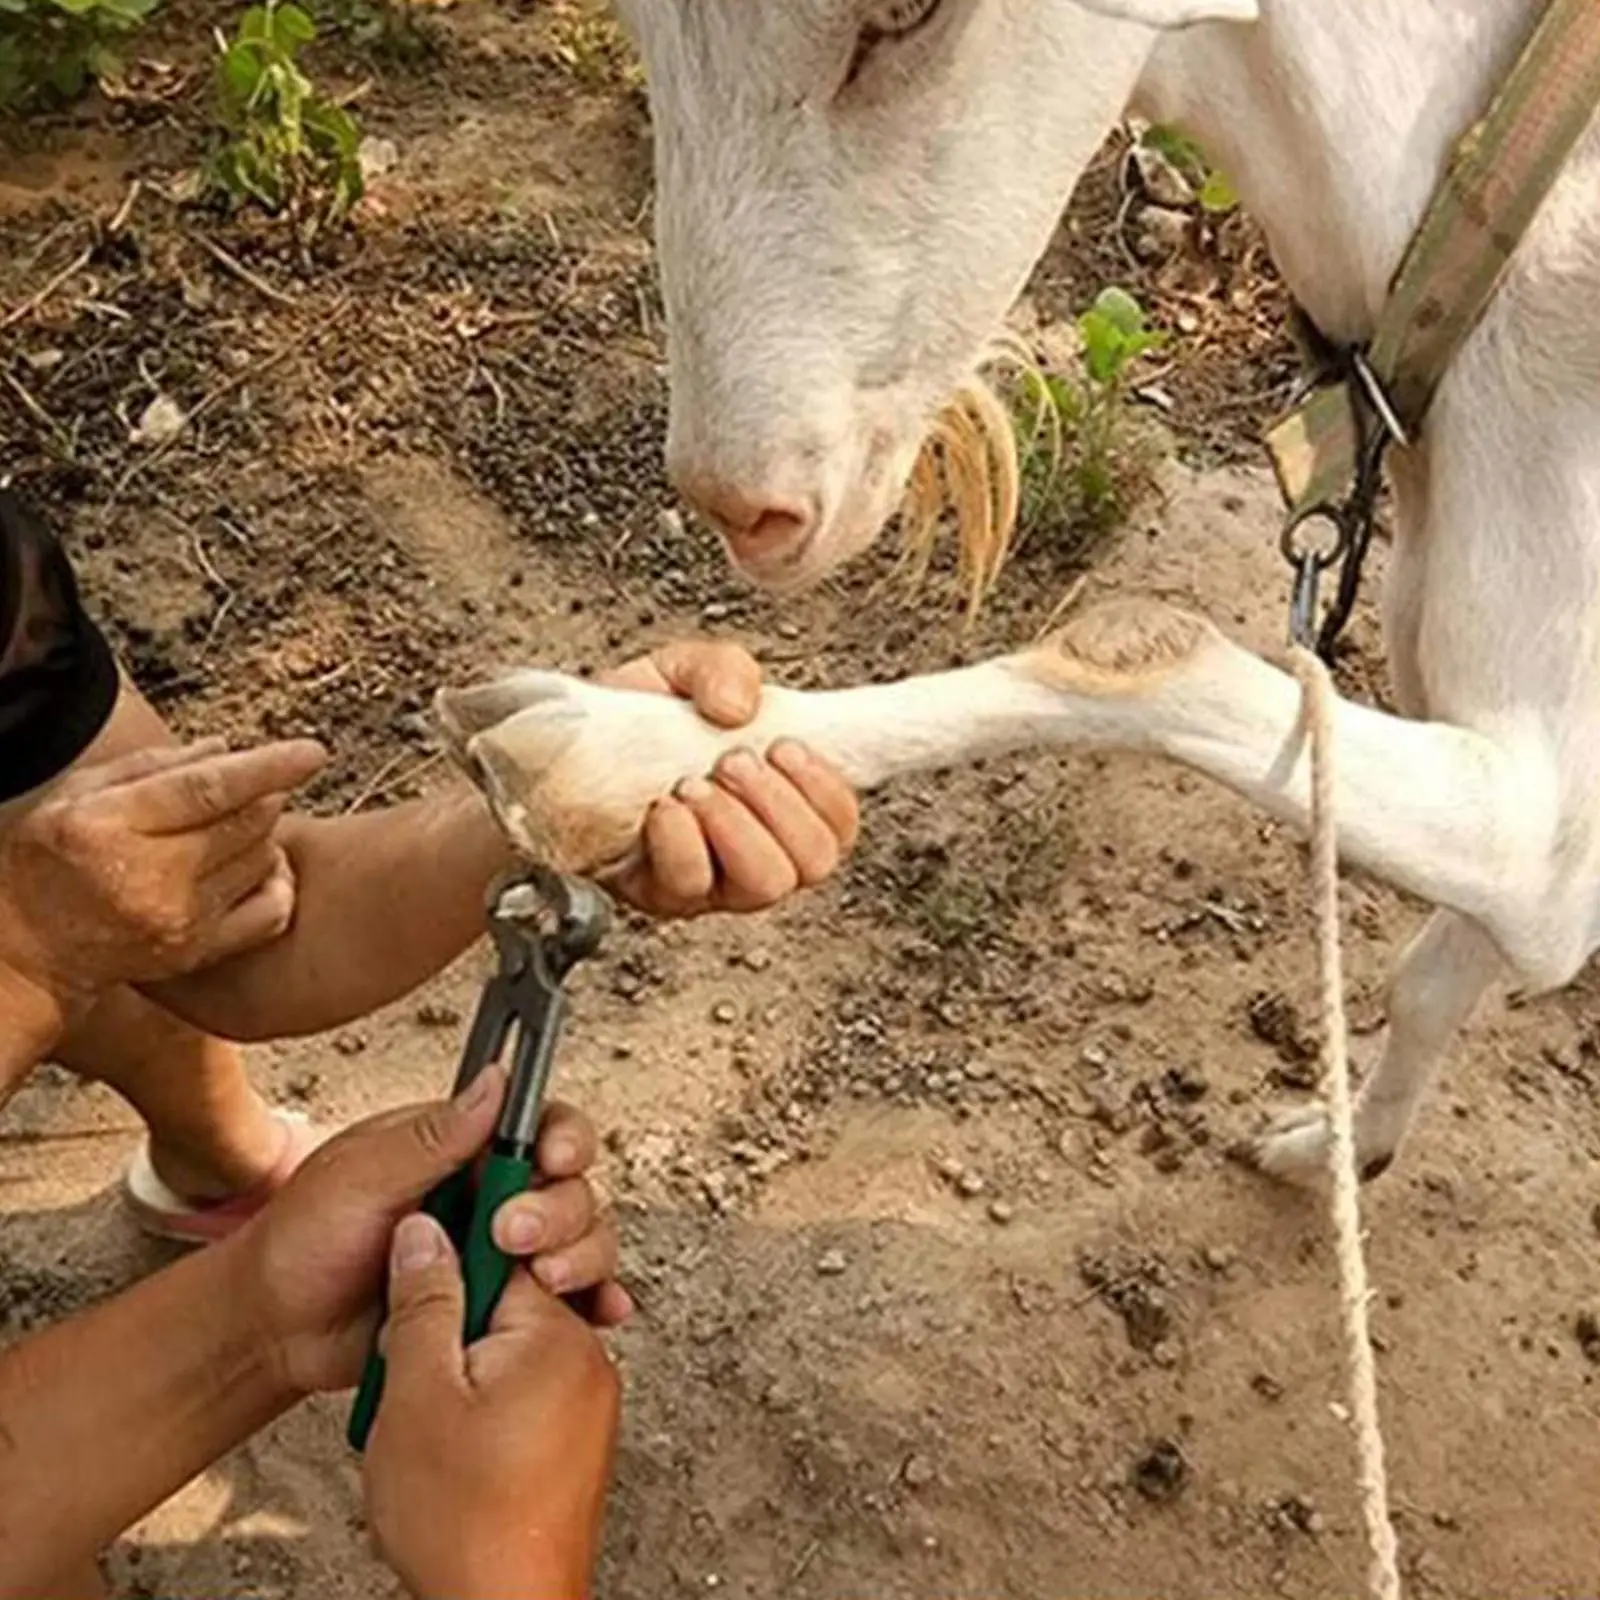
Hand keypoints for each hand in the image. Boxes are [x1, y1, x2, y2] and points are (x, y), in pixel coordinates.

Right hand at [0, 738, 325, 1026]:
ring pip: (262, 859)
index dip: (267, 768)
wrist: (28, 952)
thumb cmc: (50, 860)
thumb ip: (150, 766)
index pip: (209, 790)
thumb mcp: (77, 795)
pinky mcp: (197, 952)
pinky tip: (251, 870)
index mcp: (110, 826)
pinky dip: (274, 882)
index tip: (313, 753)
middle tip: (249, 790)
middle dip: (263, 797)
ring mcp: (178, 920)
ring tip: (226, 832)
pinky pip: (271, 910)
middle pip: (247, 823)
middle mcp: (149, 877)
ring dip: (262, 836)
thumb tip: (223, 748)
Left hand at [237, 1071, 629, 1397]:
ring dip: (580, 1257)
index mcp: (464, 1148)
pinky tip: (600, 1312)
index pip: (541, 1125)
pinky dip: (591, 1304)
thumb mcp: (358, 1176)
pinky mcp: (501, 1308)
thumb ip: (432, 1137)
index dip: (562, 1140)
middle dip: (559, 1211)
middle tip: (512, 1237)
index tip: (552, 1161)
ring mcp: (500, 1254)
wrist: (273, 1330)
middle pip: (572, 1188)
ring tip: (543, 1279)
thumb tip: (496, 1081)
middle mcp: (494, 1195)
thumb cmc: (302, 1240)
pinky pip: (565, 1303)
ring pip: (580, 1242)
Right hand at [364, 1217, 619, 1599]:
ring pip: (513, 1348)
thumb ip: (423, 1303)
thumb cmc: (463, 1520)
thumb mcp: (417, 1393)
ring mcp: (588, 1403)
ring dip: (463, 1369)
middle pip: (510, 1300)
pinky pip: (527, 1390)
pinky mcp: (577, 1441)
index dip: (453, 1255)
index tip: (419, 1259)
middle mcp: (587, 1360)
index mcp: (557, 1334)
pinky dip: (485, 1403)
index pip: (508, 1251)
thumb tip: (426, 1230)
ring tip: (426, 1417)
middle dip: (452, 1324)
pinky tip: (452, 1442)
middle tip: (410, 1368)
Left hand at [602, 641, 859, 916]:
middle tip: (734, 762)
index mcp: (781, 803)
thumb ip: (724, 669)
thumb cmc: (636, 721)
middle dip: (779, 804)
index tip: (785, 747)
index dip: (827, 791)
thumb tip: (740, 707)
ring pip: (766, 884)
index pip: (839, 825)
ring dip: (737, 826)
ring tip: (696, 785)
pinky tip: (663, 809)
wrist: (563, 748)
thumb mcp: (684, 671)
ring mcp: (714, 883)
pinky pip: (693, 886)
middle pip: (813, 863)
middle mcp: (757, 852)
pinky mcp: (664, 897)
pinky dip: (683, 841)